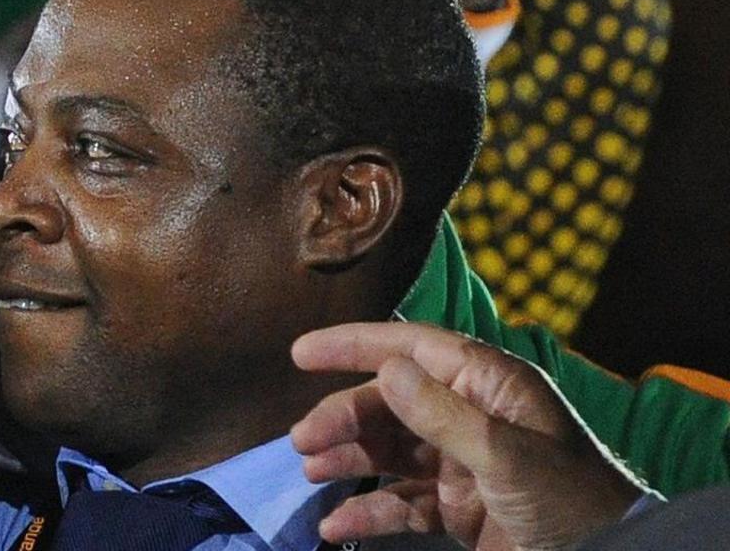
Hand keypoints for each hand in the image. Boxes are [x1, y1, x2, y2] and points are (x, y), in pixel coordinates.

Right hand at [292, 322, 644, 550]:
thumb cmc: (568, 501)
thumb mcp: (506, 455)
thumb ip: (443, 414)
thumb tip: (388, 369)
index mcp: (490, 386)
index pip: (413, 348)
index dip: (355, 346)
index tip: (301, 354)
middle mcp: (471, 416)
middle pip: (391, 403)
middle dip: (345, 418)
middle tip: (303, 441)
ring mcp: (462, 464)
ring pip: (389, 450)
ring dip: (349, 459)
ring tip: (313, 472)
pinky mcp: (458, 509)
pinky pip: (401, 502)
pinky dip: (368, 510)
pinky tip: (338, 524)